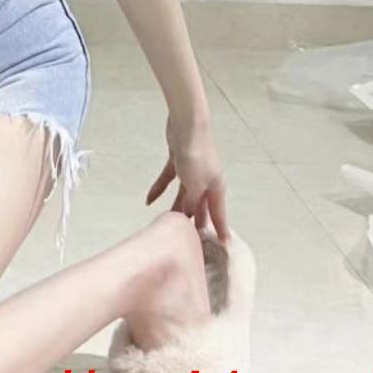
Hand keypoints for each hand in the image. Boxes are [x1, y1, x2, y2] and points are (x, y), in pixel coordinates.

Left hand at [146, 114, 229, 239]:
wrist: (187, 125)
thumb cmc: (196, 156)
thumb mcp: (195, 185)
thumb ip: (192, 203)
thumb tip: (188, 217)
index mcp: (216, 188)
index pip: (218, 215)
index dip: (219, 231)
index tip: (223, 248)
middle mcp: (206, 181)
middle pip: (200, 206)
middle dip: (196, 222)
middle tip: (191, 242)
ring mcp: (192, 170)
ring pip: (183, 195)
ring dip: (175, 208)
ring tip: (168, 226)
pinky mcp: (178, 161)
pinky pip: (168, 180)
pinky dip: (159, 190)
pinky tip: (148, 200)